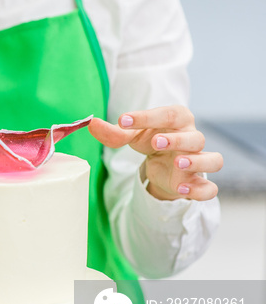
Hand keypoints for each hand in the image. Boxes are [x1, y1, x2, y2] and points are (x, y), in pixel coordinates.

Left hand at [88, 105, 222, 200]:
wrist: (163, 165)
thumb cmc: (150, 141)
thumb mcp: (131, 135)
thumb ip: (113, 131)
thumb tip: (91, 123)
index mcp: (177, 121)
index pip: (168, 114)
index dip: (147, 116)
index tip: (123, 120)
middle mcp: (192, 139)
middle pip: (195, 136)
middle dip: (177, 139)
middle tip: (156, 142)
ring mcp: (198, 162)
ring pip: (213, 160)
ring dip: (197, 161)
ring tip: (179, 163)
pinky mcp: (197, 183)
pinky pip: (209, 189)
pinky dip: (199, 190)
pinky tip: (181, 189)